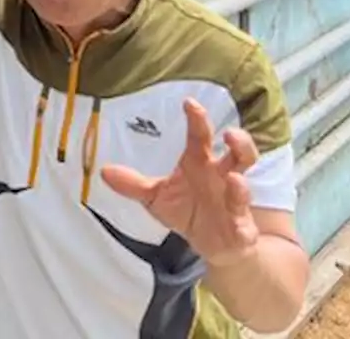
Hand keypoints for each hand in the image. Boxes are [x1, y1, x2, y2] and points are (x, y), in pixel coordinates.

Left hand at [100, 97, 260, 267]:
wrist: (210, 245)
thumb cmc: (186, 210)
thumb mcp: (155, 197)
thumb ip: (133, 184)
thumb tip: (104, 171)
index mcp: (200, 163)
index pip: (200, 136)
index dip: (197, 119)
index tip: (190, 103)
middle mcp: (221, 176)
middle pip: (237, 153)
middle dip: (238, 142)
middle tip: (229, 133)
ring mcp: (234, 201)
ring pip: (245, 181)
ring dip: (241, 182)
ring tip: (234, 175)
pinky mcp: (241, 227)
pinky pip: (243, 221)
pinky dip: (241, 217)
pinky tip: (237, 212)